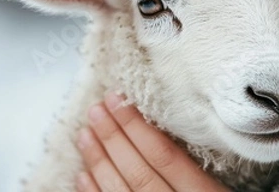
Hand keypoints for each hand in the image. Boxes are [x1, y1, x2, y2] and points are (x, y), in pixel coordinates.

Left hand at [75, 92, 229, 191]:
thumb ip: (195, 175)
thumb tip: (157, 140)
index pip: (165, 156)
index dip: (138, 128)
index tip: (119, 102)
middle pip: (139, 172)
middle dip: (115, 138)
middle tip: (97, 110)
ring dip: (99, 162)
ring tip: (84, 134)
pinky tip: (83, 176)